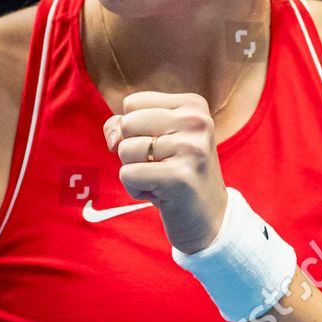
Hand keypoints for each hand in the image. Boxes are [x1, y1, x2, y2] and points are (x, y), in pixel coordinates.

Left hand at [103, 91, 228, 253]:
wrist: (209, 217)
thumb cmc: (174, 172)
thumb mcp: (152, 138)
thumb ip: (123, 126)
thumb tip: (112, 140)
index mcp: (192, 105)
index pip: (132, 104)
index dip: (135, 130)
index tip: (162, 147)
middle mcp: (196, 121)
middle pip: (126, 124)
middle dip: (132, 150)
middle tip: (160, 165)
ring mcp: (191, 148)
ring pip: (124, 149)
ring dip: (135, 170)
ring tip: (161, 179)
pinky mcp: (179, 177)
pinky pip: (127, 174)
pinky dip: (135, 188)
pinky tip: (160, 193)